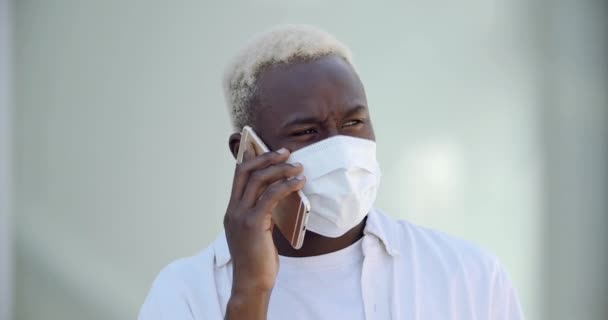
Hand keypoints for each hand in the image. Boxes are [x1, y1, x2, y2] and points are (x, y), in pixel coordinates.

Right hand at [223, 147, 304, 318]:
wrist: (251, 282)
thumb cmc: (257, 260)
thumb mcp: (256, 232)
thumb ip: (261, 214)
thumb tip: (279, 196)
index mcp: (232, 210)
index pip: (239, 175)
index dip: (254, 158)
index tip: (271, 152)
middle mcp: (233, 210)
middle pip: (247, 171)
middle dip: (267, 157)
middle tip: (286, 152)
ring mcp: (241, 215)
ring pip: (259, 180)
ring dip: (281, 169)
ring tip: (298, 167)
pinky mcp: (253, 223)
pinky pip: (271, 196)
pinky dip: (286, 185)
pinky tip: (299, 183)